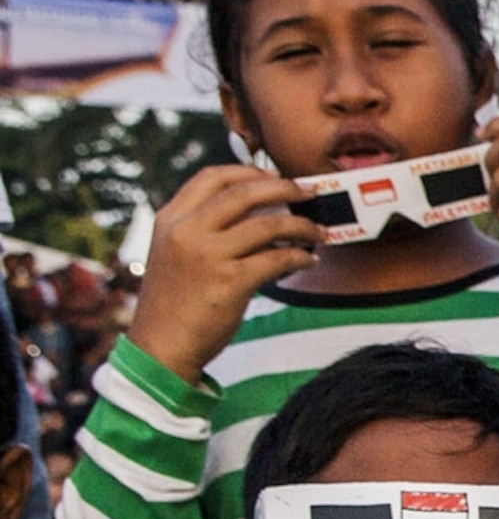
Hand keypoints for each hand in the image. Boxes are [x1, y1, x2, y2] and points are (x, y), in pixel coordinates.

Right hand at [123, 165, 319, 384]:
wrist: (161, 346)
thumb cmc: (174, 302)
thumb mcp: (175, 253)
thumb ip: (204, 229)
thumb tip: (262, 214)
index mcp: (170, 219)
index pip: (212, 177)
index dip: (249, 171)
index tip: (275, 176)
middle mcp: (186, 231)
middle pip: (245, 192)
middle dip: (285, 188)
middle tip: (309, 192)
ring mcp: (208, 255)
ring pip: (269, 224)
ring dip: (302, 225)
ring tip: (318, 231)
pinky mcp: (231, 281)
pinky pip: (279, 258)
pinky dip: (301, 255)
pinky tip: (309, 259)